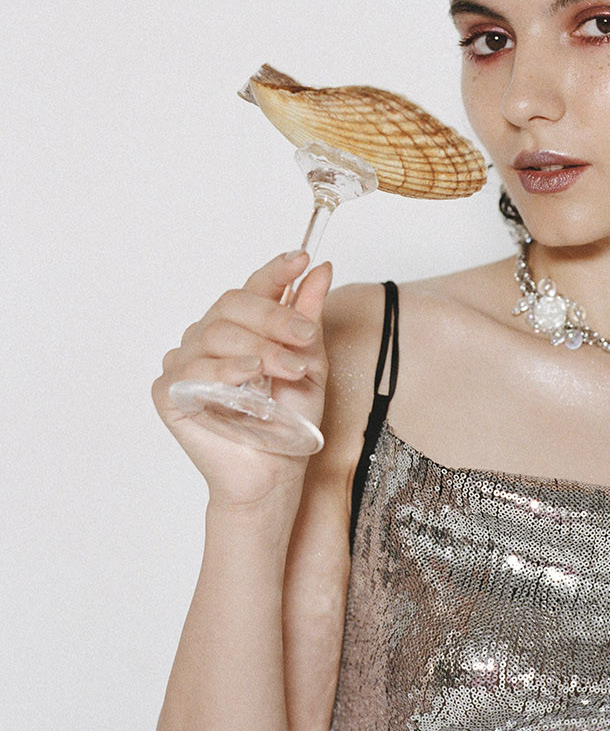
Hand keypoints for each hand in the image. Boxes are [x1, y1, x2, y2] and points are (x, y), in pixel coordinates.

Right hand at [152, 251, 332, 504]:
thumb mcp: (310, 361)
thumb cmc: (289, 420)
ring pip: (215, 333)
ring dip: (258, 348)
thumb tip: (320, 269)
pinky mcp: (169, 393)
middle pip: (233, 304)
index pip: (253, 287)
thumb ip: (308, 315)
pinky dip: (224, 370)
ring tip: (287, 370)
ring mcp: (186, 363)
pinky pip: (192, 369)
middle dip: (274, 317)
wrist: (274, 472)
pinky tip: (248, 377)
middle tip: (306, 338)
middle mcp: (209, 338)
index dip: (275, 271)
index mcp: (242, 328)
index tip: (300, 258)